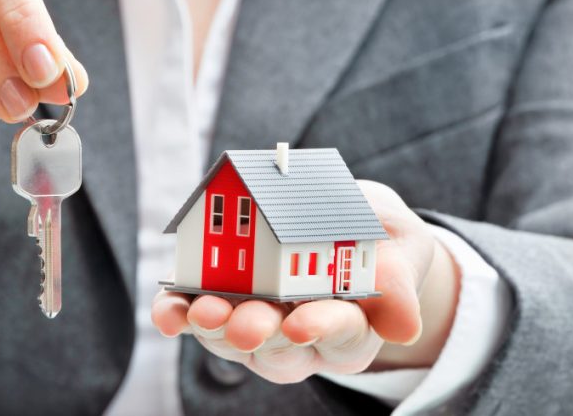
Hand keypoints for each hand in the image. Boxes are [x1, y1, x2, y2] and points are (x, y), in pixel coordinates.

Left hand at [151, 180, 459, 382]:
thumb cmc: (377, 237)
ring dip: (214, 328)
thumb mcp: (400, 245)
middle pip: (282, 346)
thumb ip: (397, 279)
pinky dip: (179, 314)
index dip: (323, 330)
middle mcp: (304, 336)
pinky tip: (168, 309)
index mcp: (356, 326)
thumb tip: (404, 327)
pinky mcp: (226, 307)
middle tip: (244, 324)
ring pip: (236, 341)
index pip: (343, 336)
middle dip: (260, 332)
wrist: (346, 224)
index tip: (302, 323)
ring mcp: (262, 325)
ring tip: (198, 310)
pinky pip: (198, 319)